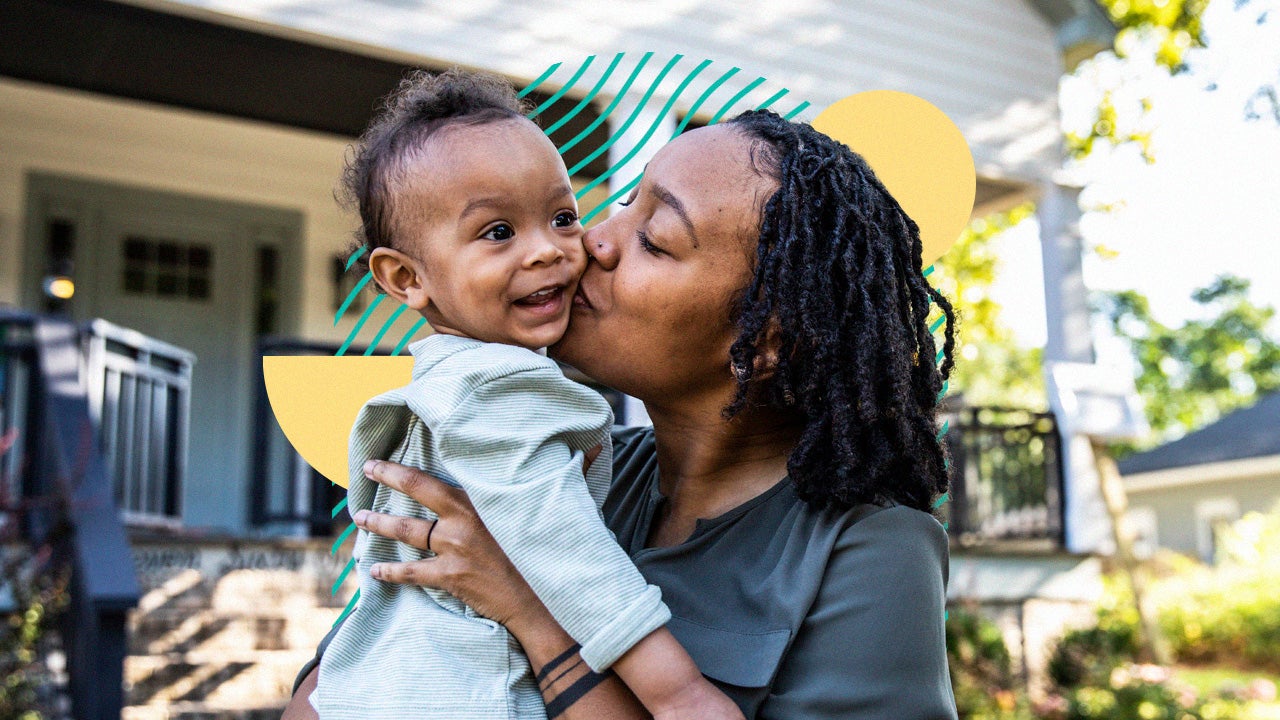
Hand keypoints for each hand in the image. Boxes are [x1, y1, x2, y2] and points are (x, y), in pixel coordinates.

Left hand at [350, 445, 601, 629]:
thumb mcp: (559, 505)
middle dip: (385, 481)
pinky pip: (412, 574)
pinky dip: (390, 572)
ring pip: (406, 533)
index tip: (384, 456)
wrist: (546, 599)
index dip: (404, 466)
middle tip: (364, 471)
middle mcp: (461, 521)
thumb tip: (598, 441)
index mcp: (481, 500)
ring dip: (379, 525)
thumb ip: (569, 472)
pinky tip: (374, 570)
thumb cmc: (552, 548)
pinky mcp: (451, 578)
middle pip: (415, 496)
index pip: (434, 476)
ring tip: (359, 517)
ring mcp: (453, 550)